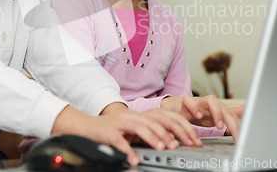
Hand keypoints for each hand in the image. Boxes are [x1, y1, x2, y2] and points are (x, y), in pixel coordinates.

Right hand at [52, 105, 200, 165]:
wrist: (86, 126)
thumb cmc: (110, 129)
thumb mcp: (131, 128)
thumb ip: (147, 132)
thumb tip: (169, 141)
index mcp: (139, 116)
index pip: (164, 118)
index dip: (179, 127)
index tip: (191, 139)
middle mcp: (132, 117)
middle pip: (154, 122)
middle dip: (169, 133)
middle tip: (180, 144)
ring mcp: (120, 124)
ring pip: (140, 128)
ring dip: (153, 138)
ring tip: (163, 147)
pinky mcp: (108, 133)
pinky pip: (120, 142)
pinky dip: (128, 151)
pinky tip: (134, 159)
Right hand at [161, 95, 240, 140]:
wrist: (178, 107)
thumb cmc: (198, 112)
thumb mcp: (215, 116)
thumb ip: (230, 116)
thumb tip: (245, 113)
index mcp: (218, 108)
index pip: (231, 116)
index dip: (237, 127)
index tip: (240, 140)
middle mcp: (210, 104)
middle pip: (224, 107)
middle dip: (231, 120)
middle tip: (235, 133)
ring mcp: (199, 101)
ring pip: (211, 100)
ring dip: (217, 112)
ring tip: (219, 125)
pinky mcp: (186, 102)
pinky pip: (189, 101)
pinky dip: (194, 108)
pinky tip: (198, 116)